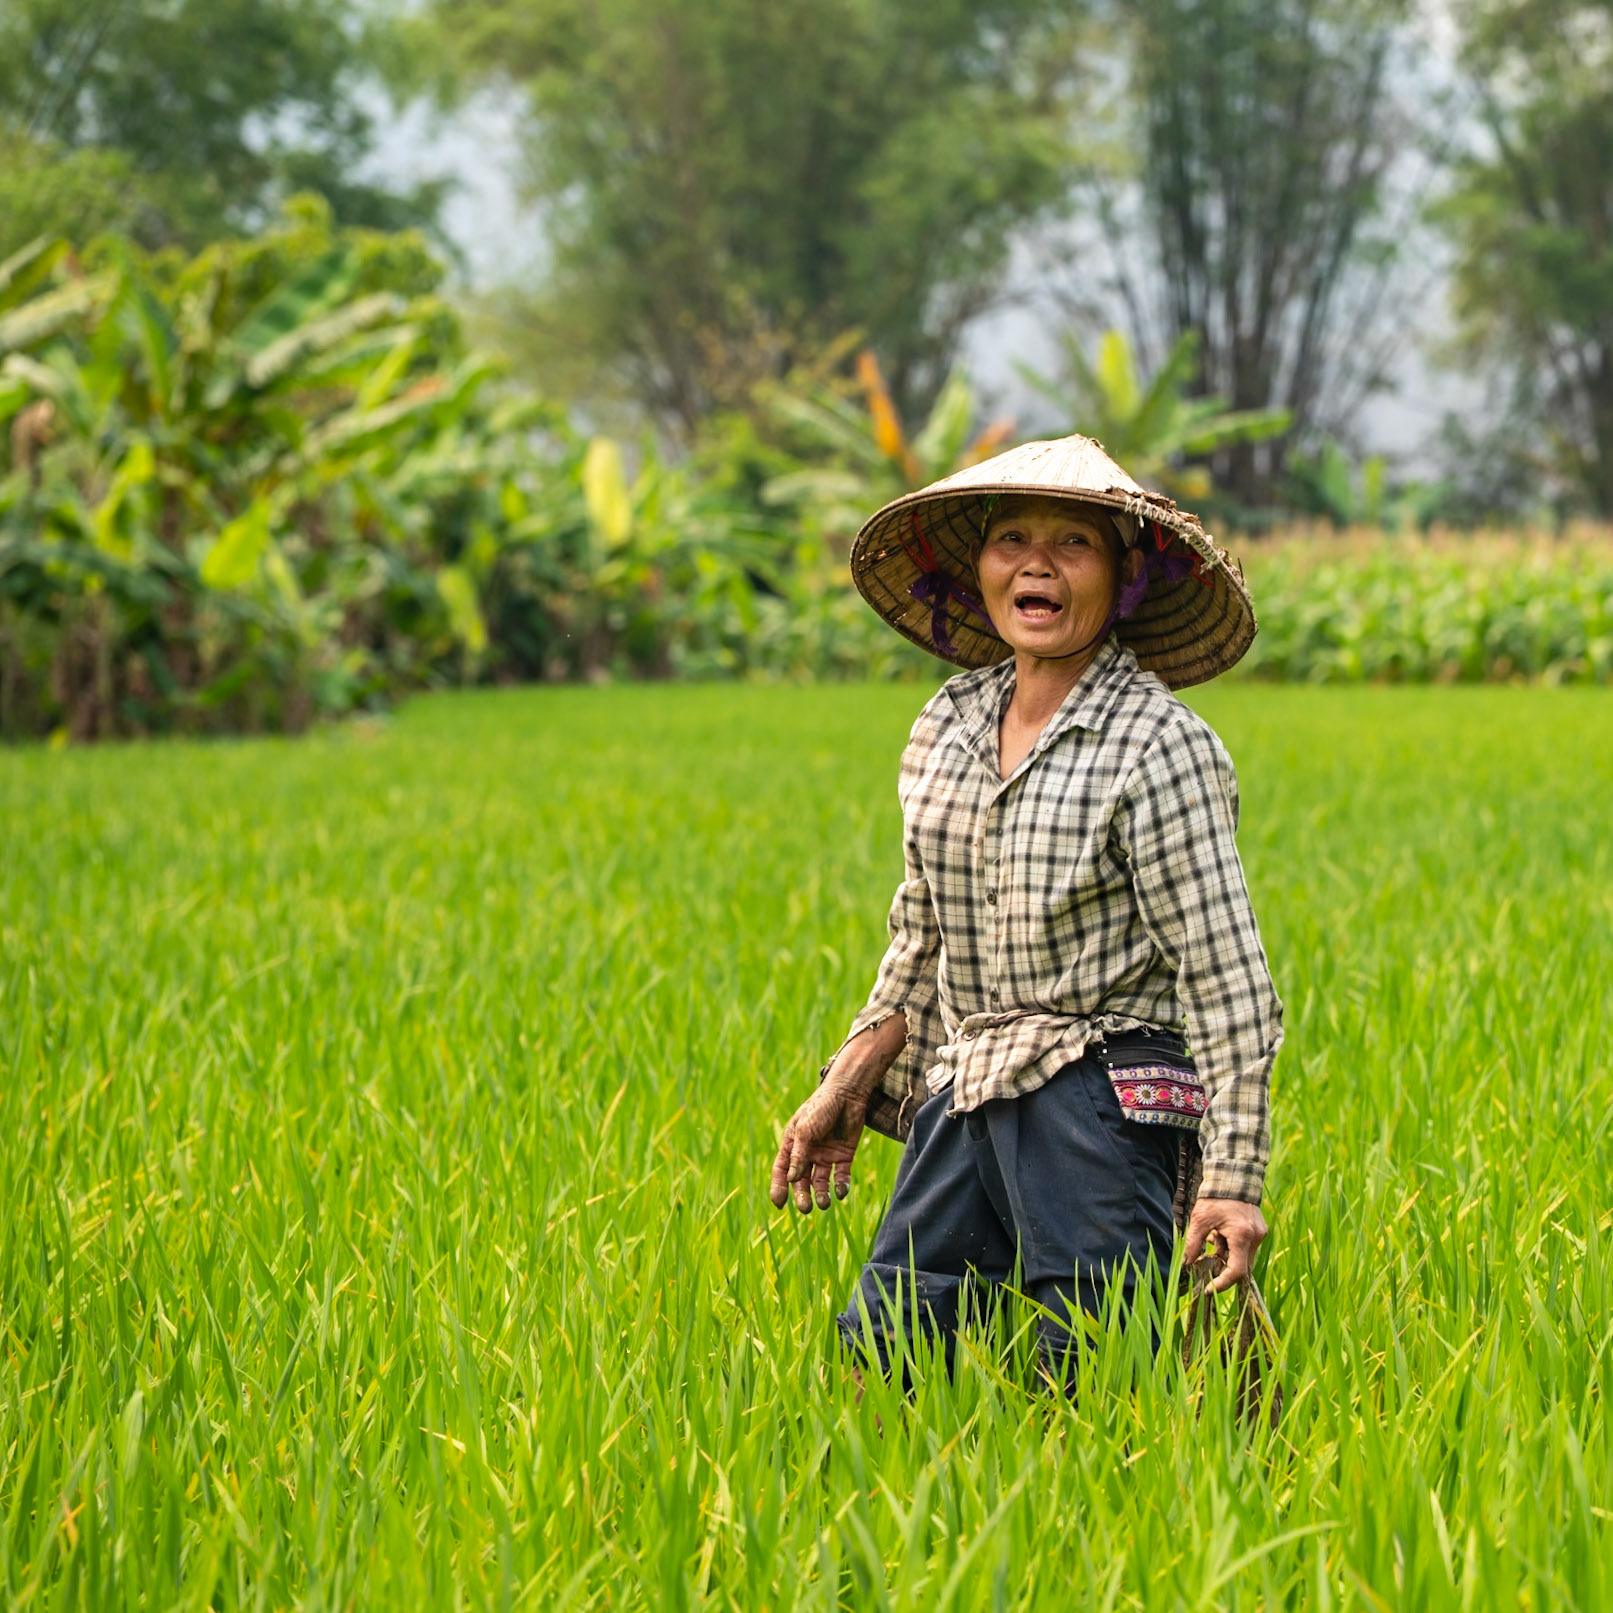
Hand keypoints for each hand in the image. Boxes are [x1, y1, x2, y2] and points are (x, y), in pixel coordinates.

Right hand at [768, 1078, 867, 1213]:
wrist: (848, 1093)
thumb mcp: (806, 1130)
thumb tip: (792, 1180)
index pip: (782, 1170)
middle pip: (801, 1180)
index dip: (779, 1187)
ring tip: (824, 1203)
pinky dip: (841, 1186)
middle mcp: (808, 1152)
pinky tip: (840, 1191)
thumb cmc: (821, 1107)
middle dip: (802, 1196)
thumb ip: (799, 1155)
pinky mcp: (844, 1155)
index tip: (779, 1204)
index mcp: (793, 1144)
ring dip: (821, 1194)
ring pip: (820, 1182)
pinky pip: (841, 1176)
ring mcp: (826, 1155)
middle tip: (805, 1209)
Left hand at [1183, 1197, 1267, 1293]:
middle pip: (1242, 1267)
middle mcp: (1255, 1237)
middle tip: (1208, 1258)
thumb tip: (1187, 1264)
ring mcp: (1260, 1234)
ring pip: (1243, 1258)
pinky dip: (1232, 1247)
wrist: (1232, 1176)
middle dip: (1223, 1267)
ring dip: (1227, 1255)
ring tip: (1213, 1237)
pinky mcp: (1259, 1231)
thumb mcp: (1200, 1219)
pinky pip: (1246, 1248)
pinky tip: (1220, 1234)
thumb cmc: (1215, 1197)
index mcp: (1242, 1235)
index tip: (1209, 1288)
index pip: (1237, 1271)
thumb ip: (1193, 1244)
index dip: (1223, 1284)